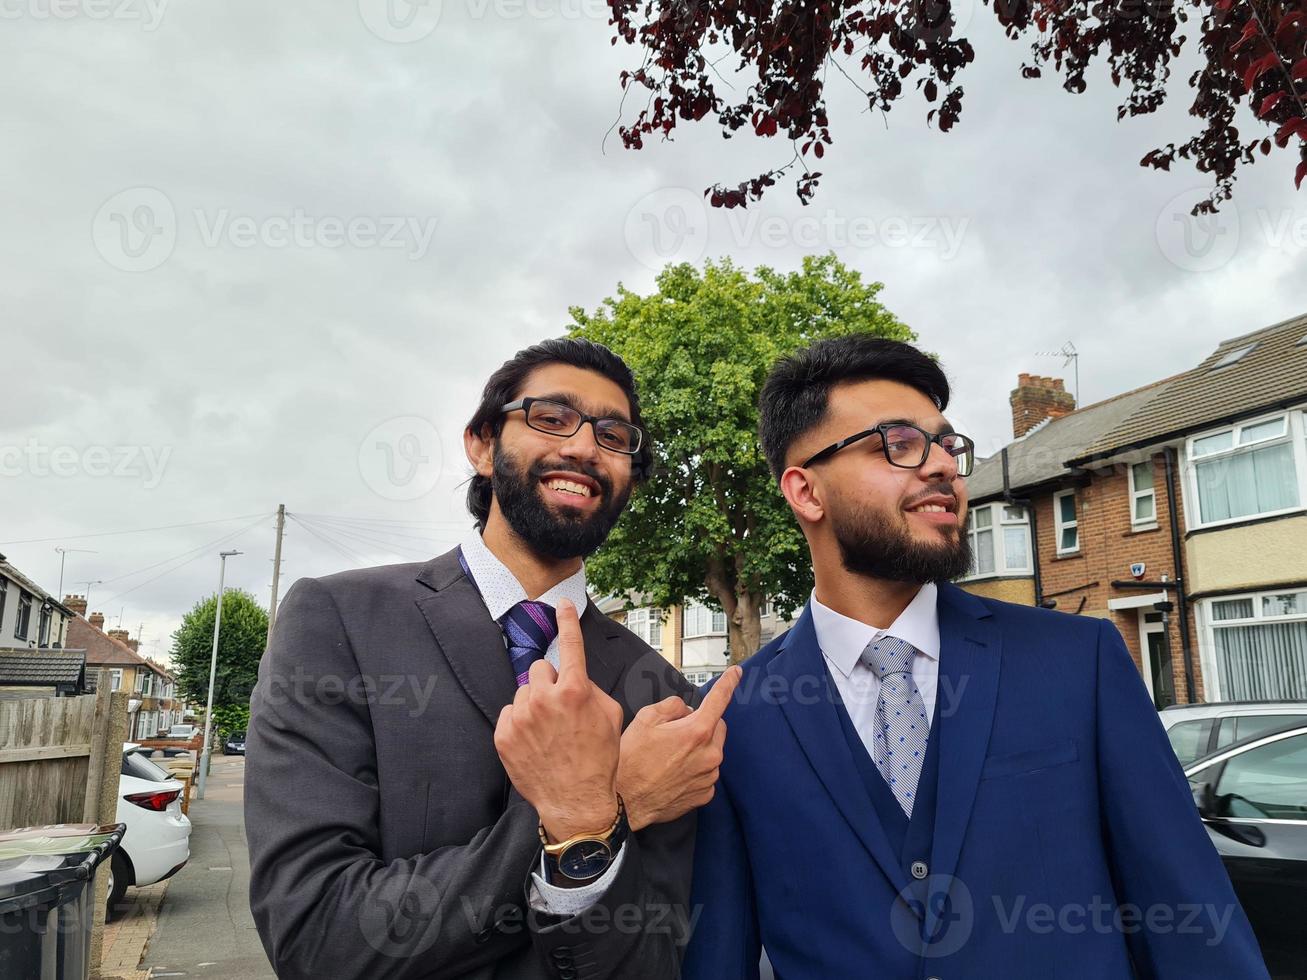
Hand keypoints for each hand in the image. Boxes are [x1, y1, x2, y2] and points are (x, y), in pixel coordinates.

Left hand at [494, 599, 624, 842]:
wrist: (576, 801)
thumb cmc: (599, 760)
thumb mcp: (611, 717)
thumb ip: (592, 689)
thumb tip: (575, 679)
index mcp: (575, 690)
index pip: (570, 644)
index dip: (567, 620)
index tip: (561, 603)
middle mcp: (545, 698)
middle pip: (540, 670)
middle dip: (549, 684)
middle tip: (560, 708)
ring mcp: (521, 717)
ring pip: (524, 693)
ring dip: (534, 704)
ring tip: (548, 731)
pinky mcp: (504, 735)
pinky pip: (510, 714)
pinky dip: (520, 724)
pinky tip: (534, 742)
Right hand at [617, 665, 741, 830]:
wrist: (624, 800)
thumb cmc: (631, 760)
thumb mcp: (645, 719)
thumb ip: (672, 706)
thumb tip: (685, 710)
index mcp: (696, 732)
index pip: (719, 700)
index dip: (728, 683)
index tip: (736, 673)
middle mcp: (709, 755)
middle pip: (718, 727)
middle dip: (702, 724)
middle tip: (676, 733)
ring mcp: (709, 777)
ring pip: (712, 751)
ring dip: (698, 749)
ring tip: (669, 758)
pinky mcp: (705, 794)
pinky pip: (707, 773)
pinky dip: (695, 769)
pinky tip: (674, 774)